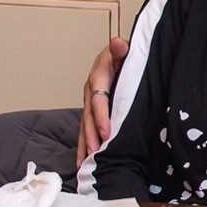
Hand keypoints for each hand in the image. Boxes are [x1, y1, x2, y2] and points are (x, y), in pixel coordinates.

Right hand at [76, 36, 127, 164]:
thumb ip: (120, 49)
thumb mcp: (122, 50)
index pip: (98, 99)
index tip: (106, 131)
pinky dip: (84, 145)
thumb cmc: (121, 55)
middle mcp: (90, 91)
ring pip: (84, 126)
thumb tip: (118, 43)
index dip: (101, 116)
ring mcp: (89, 103)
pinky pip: (86, 129)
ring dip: (86, 145)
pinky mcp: (91, 111)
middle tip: (96, 153)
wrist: (116, 56)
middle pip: (88, 116)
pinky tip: (84, 161)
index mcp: (98, 77)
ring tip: (85, 163)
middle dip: (91, 136)